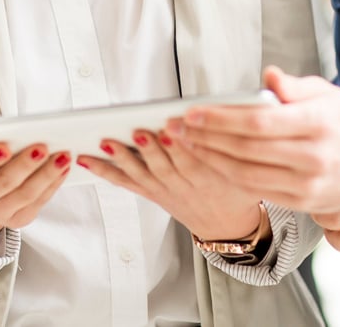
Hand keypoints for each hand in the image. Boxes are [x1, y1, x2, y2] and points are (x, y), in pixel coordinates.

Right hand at [0, 142, 71, 254]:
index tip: (6, 147)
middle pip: (3, 184)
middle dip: (25, 165)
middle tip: (43, 147)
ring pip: (25, 195)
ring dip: (47, 175)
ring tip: (63, 156)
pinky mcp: (18, 219)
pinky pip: (38, 203)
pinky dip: (53, 184)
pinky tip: (64, 168)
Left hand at [77, 131, 265, 240]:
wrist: (228, 225)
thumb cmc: (238, 188)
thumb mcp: (249, 170)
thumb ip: (236, 144)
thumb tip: (227, 114)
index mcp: (211, 179)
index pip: (194, 161)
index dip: (181, 146)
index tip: (171, 128)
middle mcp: (185, 187)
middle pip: (165, 167)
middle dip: (150, 149)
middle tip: (138, 131)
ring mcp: (166, 192)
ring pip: (142, 175)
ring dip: (123, 159)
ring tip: (107, 142)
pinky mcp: (154, 194)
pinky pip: (128, 184)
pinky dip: (107, 172)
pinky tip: (90, 159)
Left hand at [163, 66, 339, 215]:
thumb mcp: (326, 92)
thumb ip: (293, 86)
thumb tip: (268, 76)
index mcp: (316, 123)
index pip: (258, 122)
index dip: (221, 119)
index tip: (193, 112)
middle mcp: (311, 157)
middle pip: (246, 150)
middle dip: (206, 138)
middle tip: (176, 127)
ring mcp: (306, 185)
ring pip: (246, 174)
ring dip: (210, 159)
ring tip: (187, 143)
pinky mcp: (302, 203)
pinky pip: (257, 190)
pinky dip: (228, 176)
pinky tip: (211, 161)